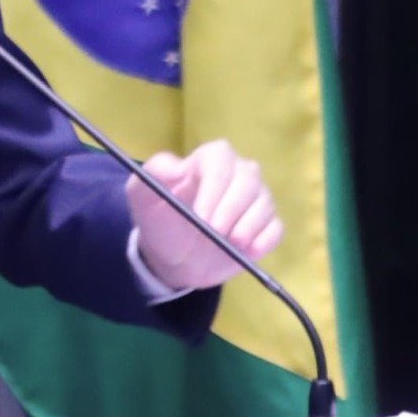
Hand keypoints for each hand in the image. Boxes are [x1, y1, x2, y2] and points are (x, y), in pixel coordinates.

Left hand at [125, 139, 283, 291]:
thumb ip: (155, 173)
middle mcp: (238, 174)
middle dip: (231, 207)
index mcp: (210, 160)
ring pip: (264, 203)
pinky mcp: (265, 227)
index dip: (214, 186)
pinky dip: (265, 240)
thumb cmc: (160, 219)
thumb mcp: (142, 194)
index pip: (220, 159)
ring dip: (248, 225)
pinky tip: (248, 252)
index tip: (201, 214)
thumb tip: (178, 168)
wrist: (173, 257)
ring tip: (229, 243)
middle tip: (214, 231)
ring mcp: (255, 200)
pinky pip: (275, 228)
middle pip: (248, 179)